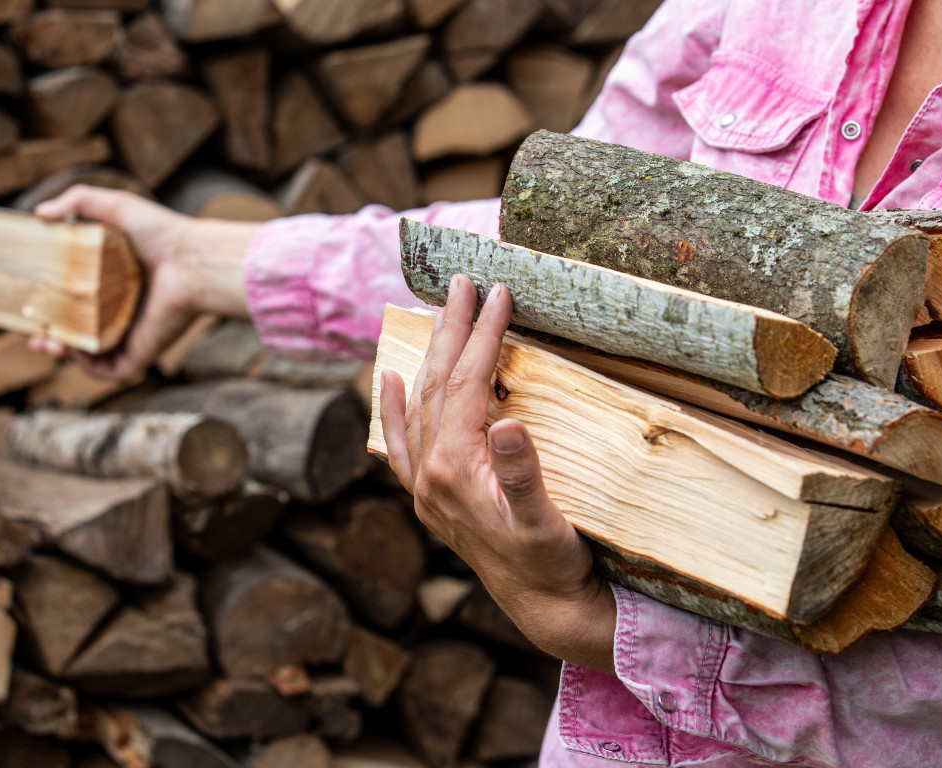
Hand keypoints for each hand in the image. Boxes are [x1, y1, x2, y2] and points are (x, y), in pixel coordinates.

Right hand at [32, 186, 260, 379]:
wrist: (191, 260)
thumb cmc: (160, 232)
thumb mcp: (115, 206)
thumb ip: (78, 201)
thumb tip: (40, 213)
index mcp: (115, 282)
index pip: (77, 300)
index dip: (51, 305)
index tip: (29, 305)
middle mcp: (123, 310)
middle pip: (80, 332)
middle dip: (51, 337)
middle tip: (33, 334)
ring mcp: (133, 334)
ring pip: (92, 355)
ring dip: (64, 354)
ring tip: (45, 342)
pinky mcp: (143, 352)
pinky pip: (112, 371)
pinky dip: (89, 368)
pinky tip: (73, 351)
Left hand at [380, 275, 615, 671]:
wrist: (544, 609)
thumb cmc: (552, 565)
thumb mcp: (545, 522)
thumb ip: (522, 474)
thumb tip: (509, 423)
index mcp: (455, 470)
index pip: (466, 385)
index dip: (484, 335)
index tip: (500, 292)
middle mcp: (429, 474)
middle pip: (436, 384)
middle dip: (452, 329)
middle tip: (466, 281)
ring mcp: (425, 486)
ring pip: (418, 405)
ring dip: (430, 356)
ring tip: (440, 311)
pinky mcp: (430, 498)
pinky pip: (399, 444)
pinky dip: (392, 409)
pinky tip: (388, 380)